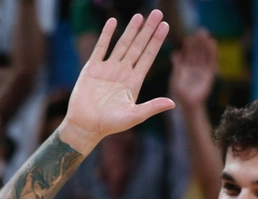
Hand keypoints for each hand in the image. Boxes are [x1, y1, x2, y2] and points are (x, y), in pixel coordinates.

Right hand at [60, 10, 174, 152]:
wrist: (84, 126)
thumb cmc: (109, 125)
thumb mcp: (133, 116)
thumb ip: (152, 107)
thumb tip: (173, 103)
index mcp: (134, 82)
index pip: (148, 56)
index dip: (157, 41)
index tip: (165, 26)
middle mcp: (122, 72)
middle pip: (138, 46)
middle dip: (148, 30)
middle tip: (157, 13)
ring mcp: (107, 69)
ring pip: (122, 44)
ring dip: (131, 30)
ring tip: (140, 15)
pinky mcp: (92, 69)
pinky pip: (101, 48)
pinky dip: (106, 35)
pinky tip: (112, 22)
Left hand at [169, 29, 217, 107]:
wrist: (188, 105)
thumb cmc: (179, 94)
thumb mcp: (175, 79)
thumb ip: (177, 67)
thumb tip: (175, 54)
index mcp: (184, 68)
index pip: (186, 54)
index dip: (187, 46)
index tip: (188, 37)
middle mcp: (194, 67)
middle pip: (196, 52)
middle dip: (198, 42)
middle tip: (200, 31)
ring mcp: (201, 70)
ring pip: (204, 55)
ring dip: (205, 45)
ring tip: (206, 34)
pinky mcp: (209, 74)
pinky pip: (211, 62)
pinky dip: (212, 53)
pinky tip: (213, 44)